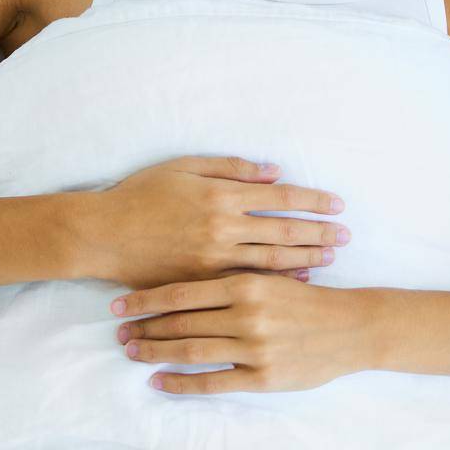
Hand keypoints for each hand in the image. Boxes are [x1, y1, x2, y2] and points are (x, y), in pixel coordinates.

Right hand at [89, 155, 349, 289]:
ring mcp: (213, 259)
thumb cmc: (141, 194)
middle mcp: (222, 227)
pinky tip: (298, 281)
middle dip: (319, 232)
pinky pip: (248, 283)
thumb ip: (231, 168)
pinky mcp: (202, 281)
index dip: (312, 201)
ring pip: (271, 261)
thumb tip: (274, 172)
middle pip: (283, 232)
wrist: (103, 234)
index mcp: (220, 195)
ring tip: (331, 256)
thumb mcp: (185, 167)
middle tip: (347, 234)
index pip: (279, 198)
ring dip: (306, 258)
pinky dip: (277, 281)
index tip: (337, 204)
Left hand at [110, 272, 371, 393]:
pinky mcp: (263, 377)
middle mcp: (246, 314)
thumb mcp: (271, 272)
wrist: (351, 327)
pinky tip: (159, 382)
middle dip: (145, 327)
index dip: (146, 299)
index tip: (120, 304)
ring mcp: (254, 347)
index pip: (182, 292)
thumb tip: (193, 263)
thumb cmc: (308, 297)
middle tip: (118, 331)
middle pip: (181, 321)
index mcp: (245, 282)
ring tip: (132, 353)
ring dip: (157, 353)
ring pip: (192, 350)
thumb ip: (235, 269)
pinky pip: (213, 382)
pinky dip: (181, 383)